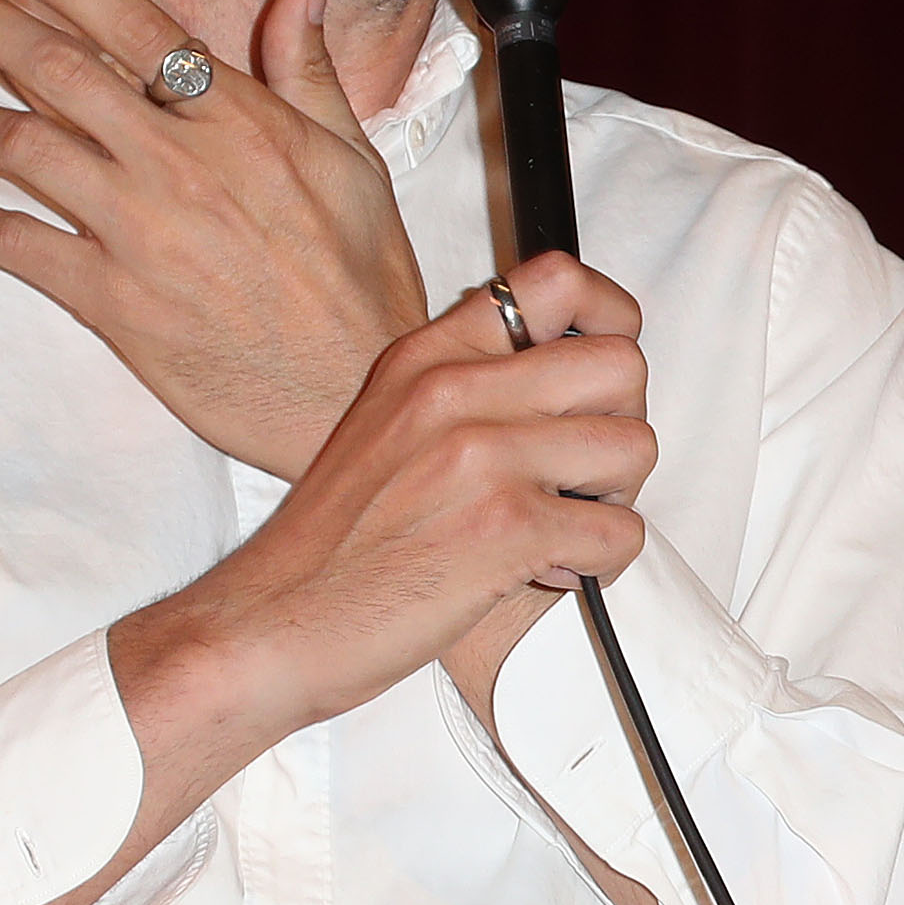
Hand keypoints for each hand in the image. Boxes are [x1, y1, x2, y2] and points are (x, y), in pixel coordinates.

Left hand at [0, 0, 427, 476]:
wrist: (346, 391)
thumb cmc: (361, 280)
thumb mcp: (355, 162)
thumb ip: (310, 71)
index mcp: (239, 119)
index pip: (132, 26)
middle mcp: (178, 162)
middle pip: (57, 71)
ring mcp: (139, 231)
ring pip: (28, 150)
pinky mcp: (113, 301)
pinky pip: (25, 247)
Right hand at [111, 252, 653, 756]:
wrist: (269, 623)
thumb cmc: (328, 544)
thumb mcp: (383, 422)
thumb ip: (463, 387)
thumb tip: (560, 380)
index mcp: (426, 357)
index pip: (557, 281)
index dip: (610, 319)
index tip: (599, 373)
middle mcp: (456, 391)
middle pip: (621, 364)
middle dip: (618, 426)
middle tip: (577, 474)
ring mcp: (484, 456)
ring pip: (634, 447)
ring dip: (610, 501)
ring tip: (555, 529)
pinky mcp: (508, 527)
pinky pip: (620, 532)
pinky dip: (597, 565)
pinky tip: (540, 571)